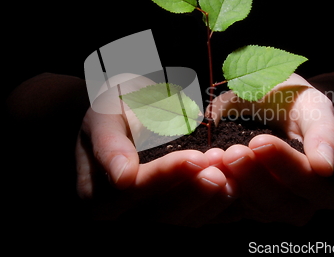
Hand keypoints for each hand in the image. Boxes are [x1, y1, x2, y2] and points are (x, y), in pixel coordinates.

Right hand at [75, 74, 237, 225]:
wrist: (130, 113)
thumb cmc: (116, 109)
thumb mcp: (104, 116)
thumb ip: (109, 145)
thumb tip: (122, 177)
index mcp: (97, 194)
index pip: (134, 190)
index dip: (165, 176)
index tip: (194, 157)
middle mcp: (120, 216)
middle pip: (159, 215)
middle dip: (192, 193)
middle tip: (220, 172)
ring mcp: (149, 219)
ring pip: (182, 223)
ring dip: (209, 202)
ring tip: (231, 178)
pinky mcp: (175, 216)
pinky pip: (197, 219)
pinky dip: (218, 208)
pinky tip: (236, 188)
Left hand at [207, 73, 333, 224]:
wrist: (270, 105)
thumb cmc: (296, 103)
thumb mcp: (313, 106)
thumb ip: (324, 133)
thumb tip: (326, 166)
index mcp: (331, 183)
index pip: (311, 181)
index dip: (286, 164)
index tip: (260, 142)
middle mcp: (304, 204)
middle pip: (281, 202)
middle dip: (255, 177)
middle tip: (233, 152)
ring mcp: (273, 210)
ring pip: (253, 208)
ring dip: (233, 184)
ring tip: (215, 157)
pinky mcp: (245, 209)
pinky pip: (230, 208)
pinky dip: (217, 190)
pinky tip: (206, 167)